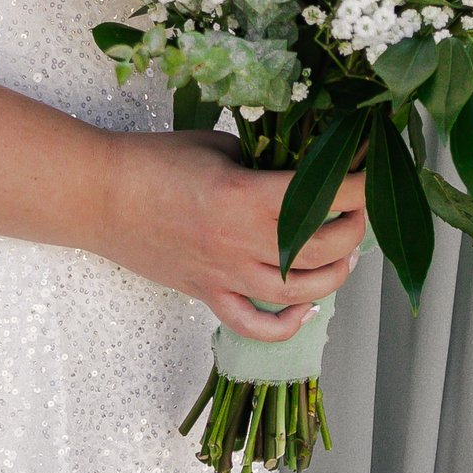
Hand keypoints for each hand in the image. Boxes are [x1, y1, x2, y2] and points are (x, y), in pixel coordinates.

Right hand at [100, 135, 367, 341]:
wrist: (99, 195)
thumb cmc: (153, 162)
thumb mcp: (220, 146)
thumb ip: (263, 162)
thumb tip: (300, 170)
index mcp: (249, 197)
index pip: (327, 196)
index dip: (361, 184)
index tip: (372, 169)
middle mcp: (244, 242)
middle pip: (326, 247)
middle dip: (357, 227)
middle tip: (361, 209)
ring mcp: (227, 275)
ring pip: (301, 292)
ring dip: (336, 275)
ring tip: (346, 255)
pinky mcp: (208, 293)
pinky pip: (254, 326)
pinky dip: (286, 325)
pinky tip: (304, 308)